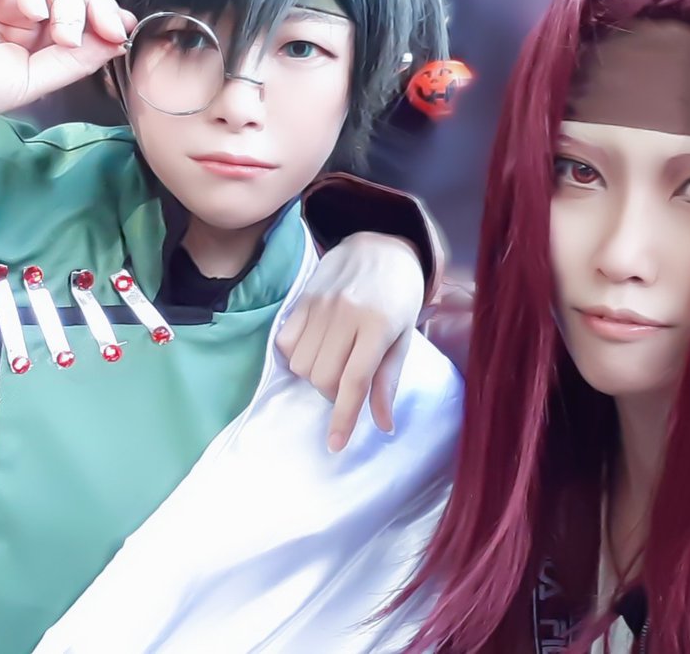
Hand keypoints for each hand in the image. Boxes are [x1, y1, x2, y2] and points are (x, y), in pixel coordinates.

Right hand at [0, 0, 133, 133]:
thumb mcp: (34, 79)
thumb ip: (74, 59)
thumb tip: (118, 38)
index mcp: (36, 28)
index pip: (80, 9)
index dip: (104, 14)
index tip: (123, 30)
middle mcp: (19, 1)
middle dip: (94, 6)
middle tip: (106, 30)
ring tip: (61, 33)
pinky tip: (35, 13)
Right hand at [276, 231, 424, 452]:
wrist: (381, 246)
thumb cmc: (400, 295)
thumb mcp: (404, 337)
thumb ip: (389, 380)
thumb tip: (383, 424)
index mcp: (378, 325)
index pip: (354, 381)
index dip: (344, 417)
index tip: (335, 444)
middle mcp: (345, 315)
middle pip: (323, 378)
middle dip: (334, 392)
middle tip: (350, 381)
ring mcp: (320, 305)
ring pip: (301, 365)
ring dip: (315, 375)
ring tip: (334, 360)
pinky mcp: (302, 299)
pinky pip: (285, 343)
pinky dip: (297, 355)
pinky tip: (316, 346)